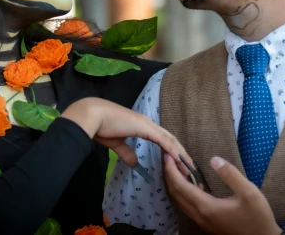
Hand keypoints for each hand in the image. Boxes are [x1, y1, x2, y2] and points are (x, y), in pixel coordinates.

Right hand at [61, 97, 192, 172]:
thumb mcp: (116, 143)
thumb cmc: (102, 127)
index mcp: (143, 126)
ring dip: (180, 154)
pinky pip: (163, 141)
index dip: (173, 151)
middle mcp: (148, 123)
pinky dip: (172, 150)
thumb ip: (126, 152)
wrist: (93, 116)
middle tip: (191, 169)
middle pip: (171, 140)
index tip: (181, 164)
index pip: (164, 139)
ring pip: (170, 140)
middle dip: (181, 154)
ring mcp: (148, 124)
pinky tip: (178, 160)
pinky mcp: (145, 127)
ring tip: (189, 168)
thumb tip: (134, 163)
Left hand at [164, 154, 281, 234]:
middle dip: (169, 175)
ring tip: (179, 168)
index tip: (168, 155)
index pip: (181, 186)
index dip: (172, 170)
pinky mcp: (207, 224)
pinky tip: (195, 184)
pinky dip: (185, 193)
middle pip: (176, 194)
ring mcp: (202, 221)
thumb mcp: (248, 192)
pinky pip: (188, 206)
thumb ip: (230, 174)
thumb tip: (213, 159)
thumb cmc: (257, 217)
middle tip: (169, 158)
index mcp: (206, 206)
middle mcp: (199, 215)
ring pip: (181, 201)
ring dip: (176, 184)